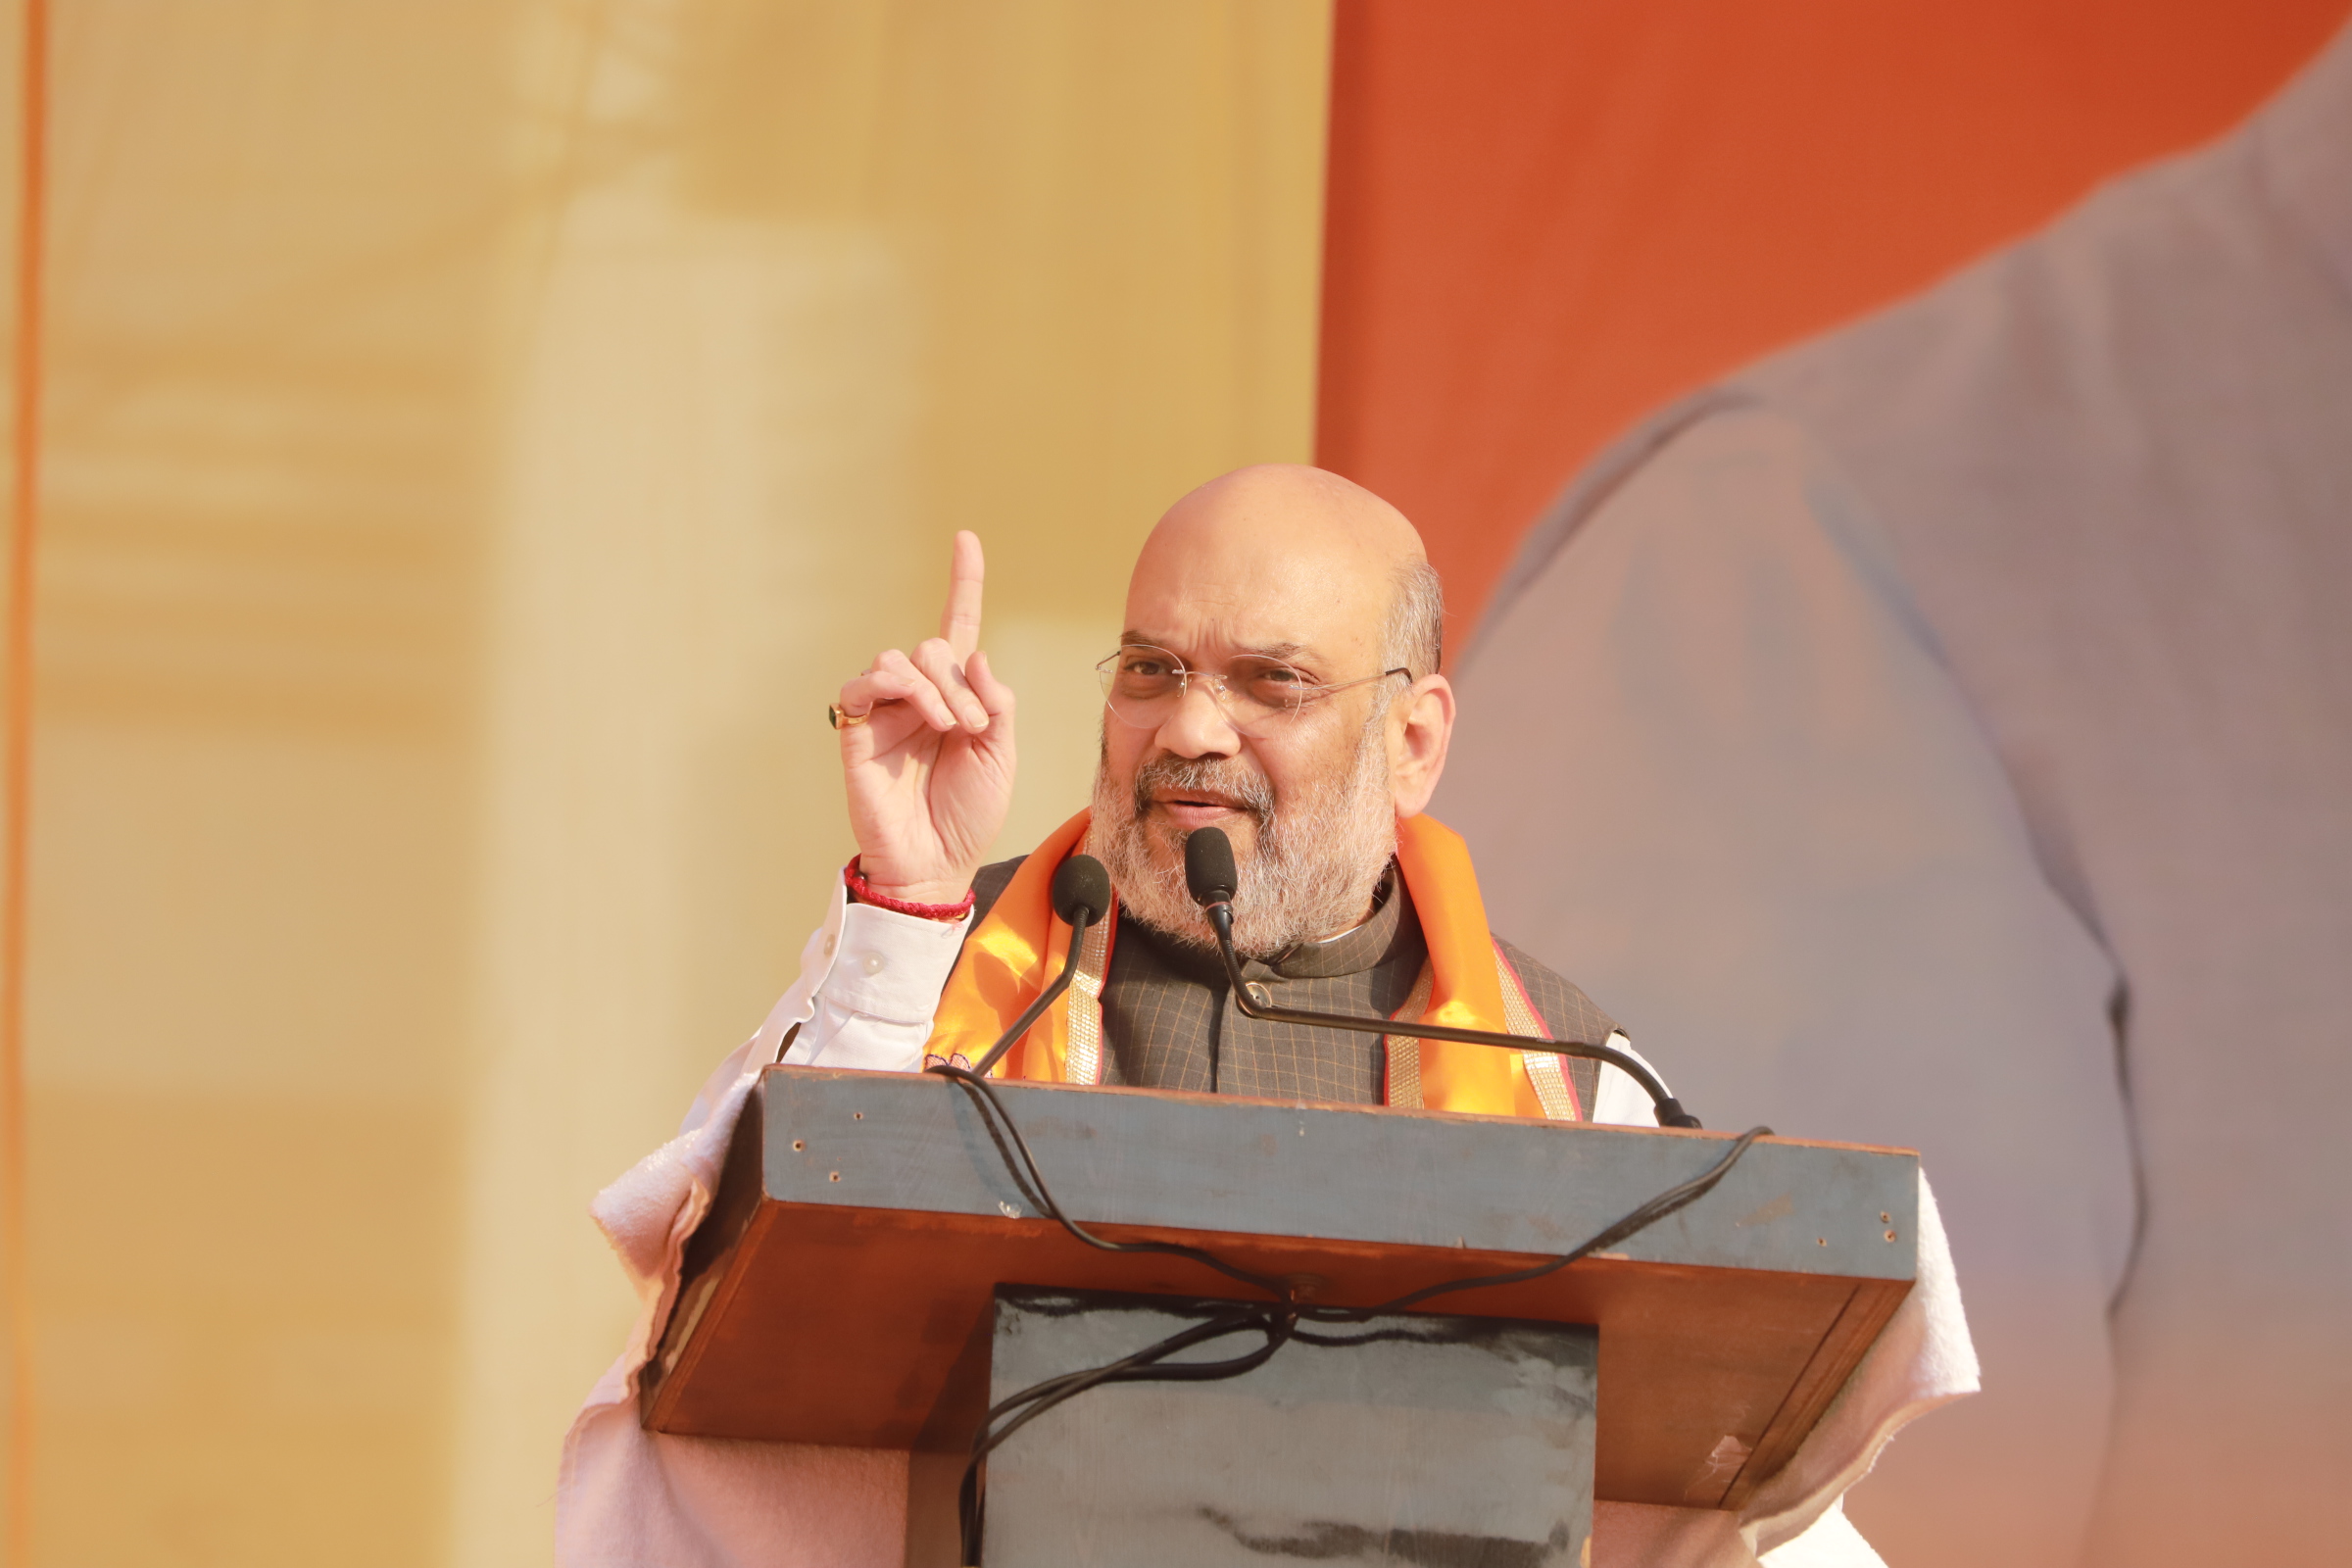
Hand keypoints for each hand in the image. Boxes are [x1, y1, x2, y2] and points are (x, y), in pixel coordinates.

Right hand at [834, 531, 1015, 903]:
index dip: (962, 583)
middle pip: (933, 646)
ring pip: (901, 657)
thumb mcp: (1002, 754)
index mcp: (956, 697)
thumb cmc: (968, 813)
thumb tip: (973, 656)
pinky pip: (863, 683)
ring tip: (949, 728)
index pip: (958, 628)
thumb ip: (995, 702)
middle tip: (972, 728)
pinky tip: (922, 718)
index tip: (966, 538)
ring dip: (934, 687)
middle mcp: (920, 696)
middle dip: (960, 684)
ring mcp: (887, 711)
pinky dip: (898, 689)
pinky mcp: (858, 729)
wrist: (938, 862)